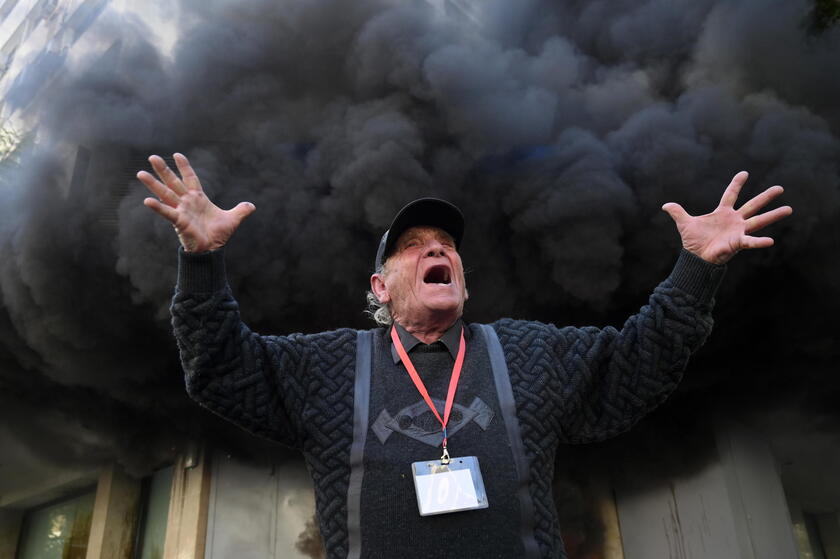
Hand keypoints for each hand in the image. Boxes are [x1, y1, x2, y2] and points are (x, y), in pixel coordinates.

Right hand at [137, 153, 254, 251]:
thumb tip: (252, 206)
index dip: (185, 167)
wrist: (213, 249)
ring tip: (140, 173)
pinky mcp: (178, 221)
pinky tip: (147, 200)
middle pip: (173, 182)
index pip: (191, 178)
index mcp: (198, 198)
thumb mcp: (232, 219)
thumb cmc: (218, 235)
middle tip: (152, 157)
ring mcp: (181, 210)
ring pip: (165, 194)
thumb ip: (241, 210)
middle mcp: (187, 202)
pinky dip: (158, 207)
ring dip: (153, 184)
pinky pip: (166, 212)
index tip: (178, 155)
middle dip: (164, 170)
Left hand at [661, 171, 792, 264]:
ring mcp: (738, 231)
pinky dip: (759, 242)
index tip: (744, 173)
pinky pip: (750, 242)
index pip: (730, 195)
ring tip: (789, 209)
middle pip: (752, 205)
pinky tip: (771, 240)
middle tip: (780, 188)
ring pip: (758, 221)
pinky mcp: (738, 243)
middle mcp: (734, 220)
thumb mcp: (684, 223)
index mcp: (722, 213)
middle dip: (765, 197)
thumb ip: (677, 212)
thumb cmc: (693, 242)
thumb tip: (665, 205)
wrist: (696, 258)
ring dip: (773, 215)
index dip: (736, 184)